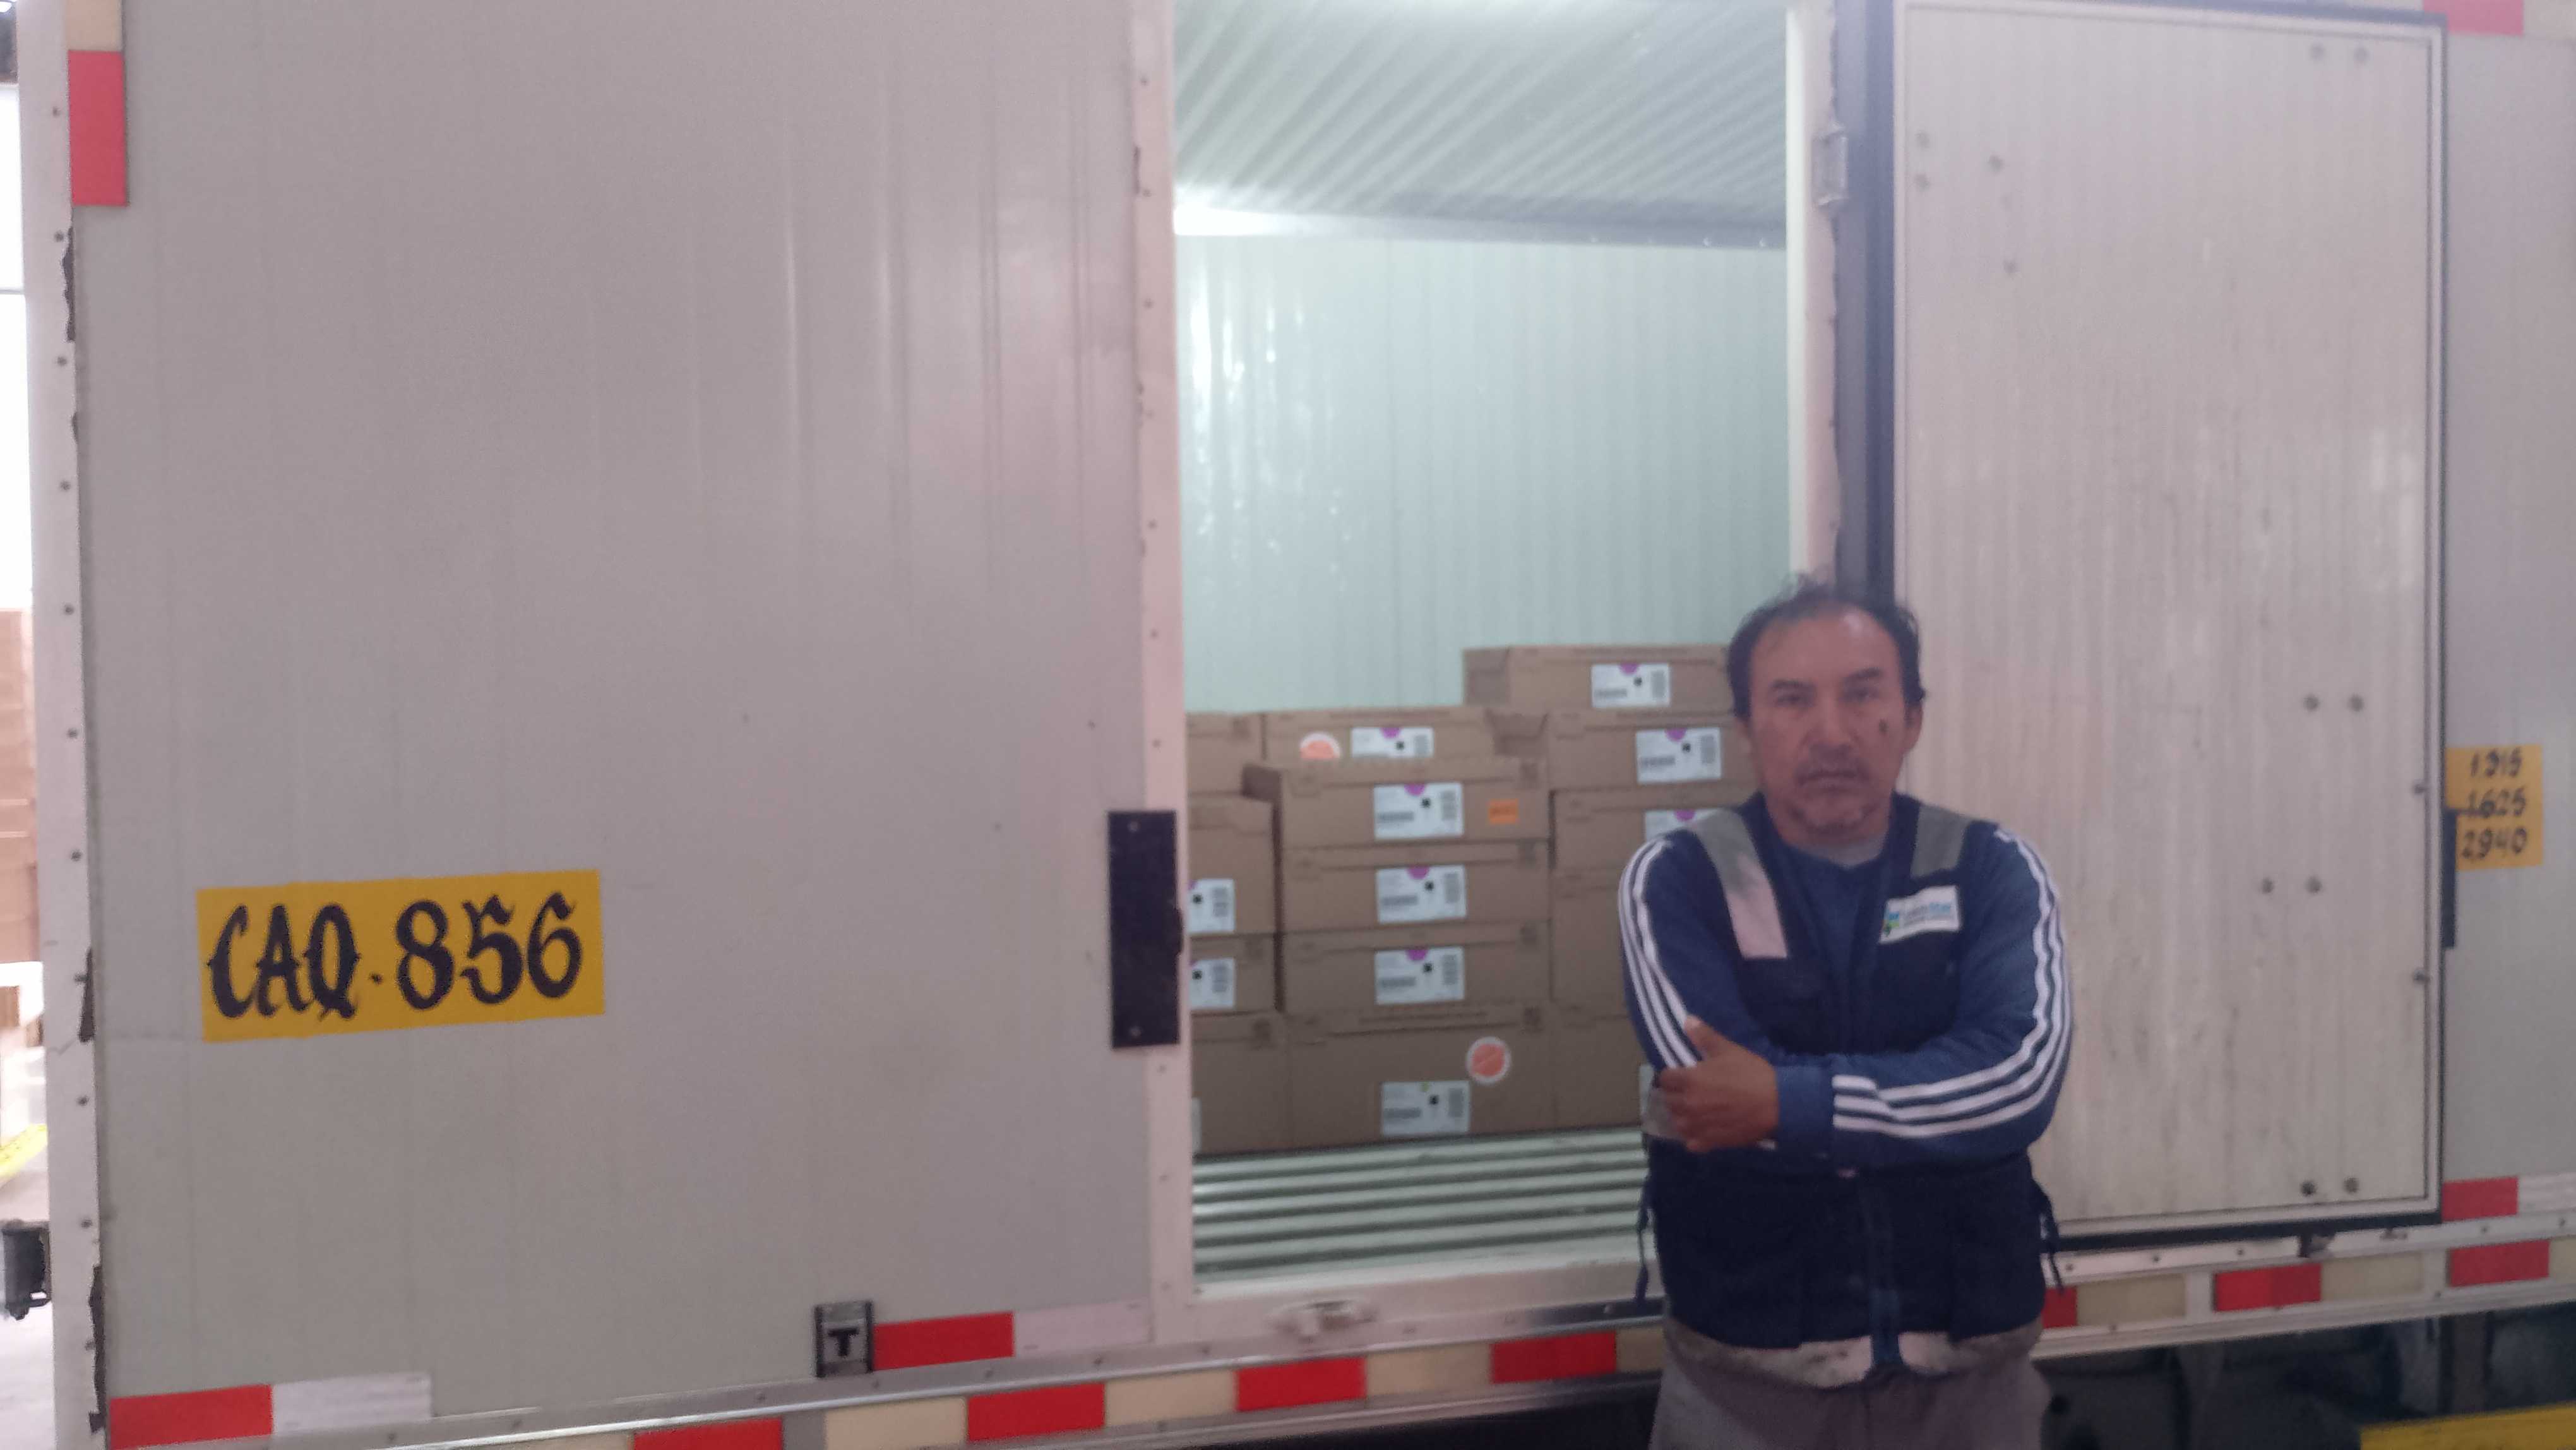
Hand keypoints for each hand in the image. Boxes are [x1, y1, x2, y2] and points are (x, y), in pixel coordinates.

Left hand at [1654, 1018, 1781, 1152]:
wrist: (1777, 1104)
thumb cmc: (1752, 1074)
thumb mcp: (1728, 1051)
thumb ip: (1705, 1037)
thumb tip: (1688, 1020)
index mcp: (1690, 1080)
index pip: (1666, 1079)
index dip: (1672, 1075)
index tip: (1680, 1074)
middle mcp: (1689, 1105)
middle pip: (1669, 1102)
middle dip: (1675, 1095)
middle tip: (1688, 1092)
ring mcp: (1698, 1126)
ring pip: (1677, 1124)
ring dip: (1682, 1117)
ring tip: (1693, 1112)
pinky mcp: (1711, 1142)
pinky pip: (1692, 1143)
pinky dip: (1694, 1138)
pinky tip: (1703, 1130)